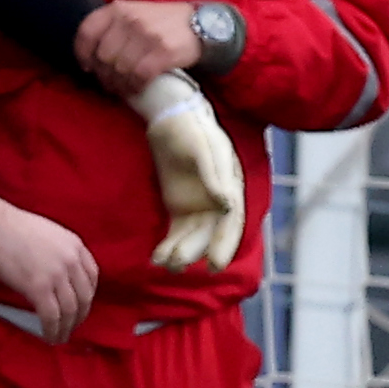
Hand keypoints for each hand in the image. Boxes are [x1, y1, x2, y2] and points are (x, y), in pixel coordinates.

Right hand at [0, 195, 98, 341]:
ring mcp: (56, 275)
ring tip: (61, 337)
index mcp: (75, 245)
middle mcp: (71, 260)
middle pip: (84, 297)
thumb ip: (60, 254)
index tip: (80, 305)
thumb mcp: (49, 235)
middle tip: (71, 326)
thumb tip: (58, 279)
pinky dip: (53, 330)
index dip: (87, 295)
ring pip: (70, 310)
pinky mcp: (39, 288)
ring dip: (67, 328)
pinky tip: (50, 336)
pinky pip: (52, 316)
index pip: (92, 276)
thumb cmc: (13, 227)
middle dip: (79, 316)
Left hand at [76, 0, 203, 98]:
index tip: (88, 67)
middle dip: (104, 75)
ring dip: (119, 85)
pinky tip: (137, 89)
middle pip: (103, 57)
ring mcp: (146, 36)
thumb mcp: (135, 13)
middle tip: (111, 84)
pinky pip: (138, 76)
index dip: (82, 54)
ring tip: (124, 89)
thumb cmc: (164, 22)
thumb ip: (114, 28)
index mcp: (118, 9)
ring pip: (119, 70)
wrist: (203, 24)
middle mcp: (129, 20)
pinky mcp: (162, 52)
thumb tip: (93, 59)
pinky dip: (135, 87)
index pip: (87, 32)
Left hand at [135, 76, 245, 270]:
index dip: (224, 244)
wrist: (171, 120)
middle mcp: (218, 203)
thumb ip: (214, 175)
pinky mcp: (179, 208)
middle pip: (209, 234)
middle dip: (196, 252)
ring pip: (192, 238)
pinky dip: (168, 247)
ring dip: (180, 253)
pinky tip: (157, 258)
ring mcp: (198, 207)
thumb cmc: (193, 131)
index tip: (215, 264)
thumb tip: (227, 204)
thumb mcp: (205, 148)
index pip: (231, 222)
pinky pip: (176, 234)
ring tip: (165, 263)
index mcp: (231, 188)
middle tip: (179, 267)